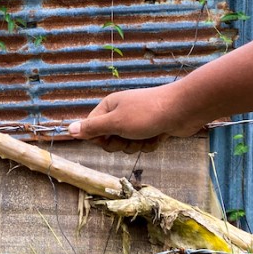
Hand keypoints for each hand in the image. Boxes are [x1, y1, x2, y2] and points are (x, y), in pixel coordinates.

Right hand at [68, 85, 193, 153]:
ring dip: (137, 146)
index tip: (110, 138)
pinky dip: (150, 144)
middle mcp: (121, 113)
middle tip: (130, 137)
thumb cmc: (147, 114)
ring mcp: (137, 122)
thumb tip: (69, 130)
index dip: (99, 138)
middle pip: (109, 140)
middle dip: (121, 144)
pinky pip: (143, 145)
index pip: (92, 129)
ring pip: (127, 145)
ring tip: (148, 135)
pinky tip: (159, 136)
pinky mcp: (151, 129)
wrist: (183, 110)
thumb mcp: (116, 122)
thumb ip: (93, 128)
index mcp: (109, 107)